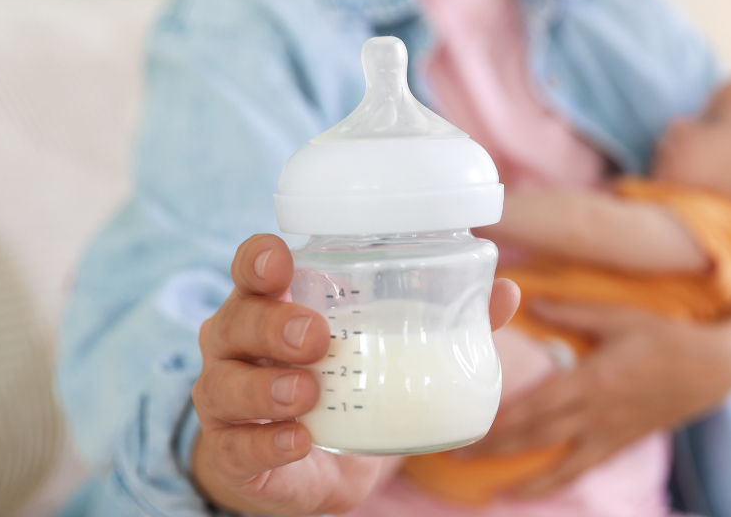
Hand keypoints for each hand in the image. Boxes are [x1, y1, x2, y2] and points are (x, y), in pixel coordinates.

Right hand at [191, 233, 519, 514]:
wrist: (307, 470)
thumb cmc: (341, 388)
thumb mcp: (385, 351)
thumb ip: (443, 320)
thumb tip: (506, 291)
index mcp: (275, 306)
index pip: (253, 269)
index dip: (260, 259)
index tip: (284, 261)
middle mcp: (238, 347)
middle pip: (236, 321)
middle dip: (272, 324)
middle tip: (317, 337)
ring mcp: (226, 400)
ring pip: (224, 385)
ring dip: (267, 386)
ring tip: (307, 391)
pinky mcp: (232, 453)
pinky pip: (236, 447)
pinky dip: (268, 443)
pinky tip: (300, 440)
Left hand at [461, 299, 730, 497]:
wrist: (714, 367)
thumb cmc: (666, 336)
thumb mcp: (619, 316)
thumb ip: (572, 312)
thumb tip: (531, 302)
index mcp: (593, 379)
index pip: (535, 405)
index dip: (500, 419)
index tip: (468, 424)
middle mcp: (598, 412)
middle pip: (537, 436)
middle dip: (495, 448)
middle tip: (457, 454)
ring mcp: (611, 433)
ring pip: (559, 464)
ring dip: (523, 477)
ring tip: (491, 486)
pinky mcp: (623, 442)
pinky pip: (584, 468)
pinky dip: (556, 482)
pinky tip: (535, 488)